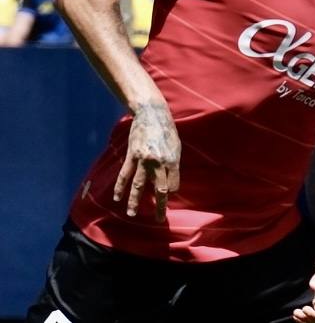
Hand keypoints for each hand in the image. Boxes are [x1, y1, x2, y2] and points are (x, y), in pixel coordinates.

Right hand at [113, 103, 180, 221]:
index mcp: (173, 161)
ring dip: (134, 201)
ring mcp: (144, 160)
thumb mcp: (176, 146)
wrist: (152, 114)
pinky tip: (117, 198)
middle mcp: (159, 163)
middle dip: (160, 207)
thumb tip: (170, 180)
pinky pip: (125, 175)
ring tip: (132, 214)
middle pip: (159, 190)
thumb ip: (173, 164)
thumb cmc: (167, 130)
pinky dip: (120, 187)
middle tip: (159, 220)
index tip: (167, 195)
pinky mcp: (132, 156)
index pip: (173, 185)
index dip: (171, 192)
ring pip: (139, 186)